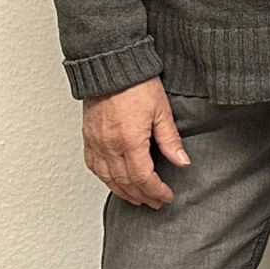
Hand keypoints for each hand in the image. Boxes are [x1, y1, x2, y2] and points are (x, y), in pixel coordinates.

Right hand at [81, 77, 187, 208]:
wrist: (111, 66)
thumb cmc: (137, 84)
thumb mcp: (162, 111)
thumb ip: (170, 140)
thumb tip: (182, 162)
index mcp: (130, 141)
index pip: (143, 178)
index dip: (156, 191)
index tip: (166, 197)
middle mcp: (109, 145)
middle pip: (125, 183)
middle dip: (142, 196)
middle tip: (155, 202)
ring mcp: (96, 142)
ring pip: (107, 178)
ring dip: (123, 192)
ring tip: (138, 198)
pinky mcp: (88, 137)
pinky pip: (93, 166)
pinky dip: (105, 179)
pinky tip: (114, 182)